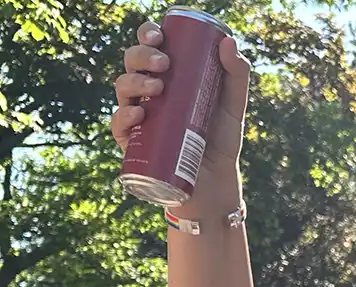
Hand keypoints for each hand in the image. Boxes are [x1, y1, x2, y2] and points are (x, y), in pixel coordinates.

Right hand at [111, 22, 250, 202]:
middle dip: (142, 56)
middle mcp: (148, 93)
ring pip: (122, 88)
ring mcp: (138, 116)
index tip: (159, 36)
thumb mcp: (233, 105)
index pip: (150, 47)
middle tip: (164, 64)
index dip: (147, 35)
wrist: (216, 181)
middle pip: (132, 63)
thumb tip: (228, 41)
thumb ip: (236, 74)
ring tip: (158, 88)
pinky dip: (125, 116)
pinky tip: (139, 113)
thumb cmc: (221, 139)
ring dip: (135, 82)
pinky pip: (118, 125)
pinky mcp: (133, 143)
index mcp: (168, 77)